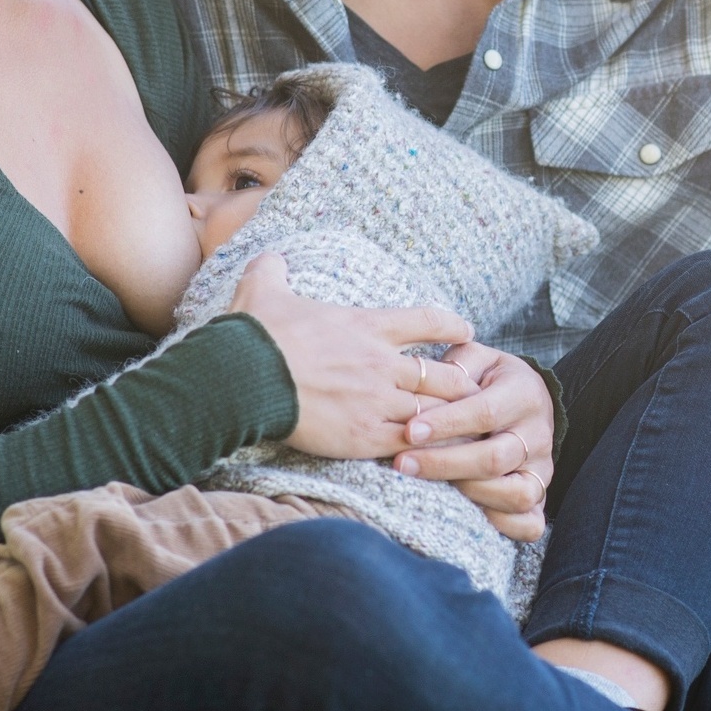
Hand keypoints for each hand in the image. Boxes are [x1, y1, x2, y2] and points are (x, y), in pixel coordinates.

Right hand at [227, 253, 474, 459]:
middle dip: (460, 384)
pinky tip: (425, 451)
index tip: (465, 332)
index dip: (452, 327)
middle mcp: (382, 363)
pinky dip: (421, 447)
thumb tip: (269, 258)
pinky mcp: (365, 436)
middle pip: (446, 376)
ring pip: (435, 413)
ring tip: (454, 427)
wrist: (244, 378)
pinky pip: (411, 444)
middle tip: (466, 391)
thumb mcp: (263, 289)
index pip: (428, 321)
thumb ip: (272, 271)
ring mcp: (378, 402)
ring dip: (445, 419)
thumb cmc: (256, 334)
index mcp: (368, 326)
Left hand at [391, 345, 553, 541]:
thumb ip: (456, 366)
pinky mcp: (540, 497)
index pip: (485, 413)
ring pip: (514, 494)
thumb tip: (428, 382)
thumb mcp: (476, 358)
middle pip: (494, 458)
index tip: (409, 431)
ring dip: (467, 494)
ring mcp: (542, 470)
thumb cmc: (488, 378)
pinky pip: (529, 523)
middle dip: (444, 463)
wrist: (525, 397)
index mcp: (525, 393)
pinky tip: (464, 513)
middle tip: (402, 463)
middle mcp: (540, 435)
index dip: (446, 424)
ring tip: (428, 486)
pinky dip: (500, 525)